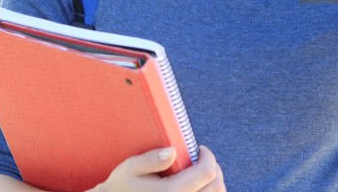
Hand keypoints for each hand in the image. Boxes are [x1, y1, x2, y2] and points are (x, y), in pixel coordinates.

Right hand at [91, 145, 225, 191]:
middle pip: (216, 187)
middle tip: (203, 160)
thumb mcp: (130, 168)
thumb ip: (151, 159)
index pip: (207, 173)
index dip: (208, 157)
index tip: (200, 149)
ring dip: (214, 184)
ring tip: (201, 174)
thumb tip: (173, 151)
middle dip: (214, 169)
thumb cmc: (121, 187)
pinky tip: (197, 188)